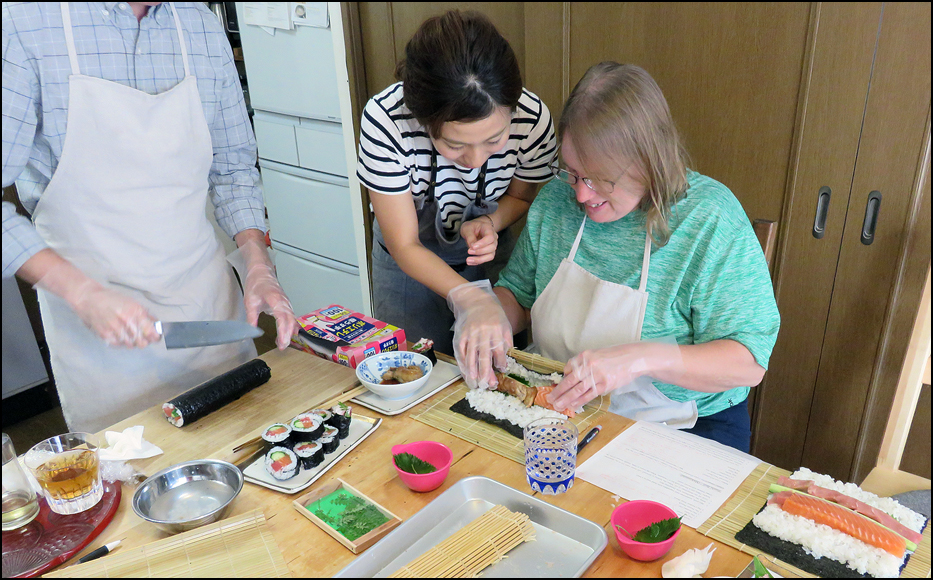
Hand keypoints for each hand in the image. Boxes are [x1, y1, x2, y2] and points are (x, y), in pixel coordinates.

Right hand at [34, 262, 159, 347]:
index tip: (155, 337)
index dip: (155, 336)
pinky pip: (118, 345)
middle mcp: (127, 321)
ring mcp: (115, 329)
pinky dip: (121, 343)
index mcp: (136, 311)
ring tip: (129, 335)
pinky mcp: (105, 334)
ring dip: (132, 342)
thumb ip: (145, 314)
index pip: (151, 331)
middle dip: (144, 341)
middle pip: (142, 342)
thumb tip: (156, 324)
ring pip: (130, 345)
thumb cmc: (111, 299)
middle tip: (143, 338)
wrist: (88, 298)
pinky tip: (120, 336)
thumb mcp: (131, 302)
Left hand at [238, 239, 298, 349]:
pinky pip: (292, 317)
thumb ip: (251, 318)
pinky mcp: (286, 305)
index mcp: (276, 299)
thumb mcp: (249, 301)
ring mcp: (287, 303)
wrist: (261, 271)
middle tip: (282, 347)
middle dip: (287, 335)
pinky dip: (291, 326)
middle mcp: (284, 302)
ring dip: (289, 332)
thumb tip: (250, 333)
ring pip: (292, 319)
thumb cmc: (256, 284)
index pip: (283, 318)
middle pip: (290, 321)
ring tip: (282, 343)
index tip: (282, 342)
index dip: (283, 331)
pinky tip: (289, 334)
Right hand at [448, 280, 512, 388]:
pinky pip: (461, 352)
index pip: (499, 348)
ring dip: (472, 371)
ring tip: (474, 384)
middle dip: (485, 372)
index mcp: (496, 330)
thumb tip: (506, 361)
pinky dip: (463, 363)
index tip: (502, 370)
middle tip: (486, 385)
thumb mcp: (505, 325)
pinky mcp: (460, 336)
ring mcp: (469, 335)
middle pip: (483, 355)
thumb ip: (506, 342)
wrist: (475, 301)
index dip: (500, 360)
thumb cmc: (493, 316)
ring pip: (470, 356)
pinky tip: (466, 373)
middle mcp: (482, 333)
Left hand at [460, 215, 497, 266]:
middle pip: (492, 247)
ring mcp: (492, 246)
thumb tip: (472, 247)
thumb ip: (470, 237)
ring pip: (491, 255)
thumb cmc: (471, 227)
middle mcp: (494, 238)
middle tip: (468, 251)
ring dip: (480, 259)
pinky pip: (486, 259)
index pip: (490, 238)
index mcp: (489, 229)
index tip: (473, 247)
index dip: (482, 243)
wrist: (475, 228)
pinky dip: (478, 262)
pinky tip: (470, 262)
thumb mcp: (467, 228)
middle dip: (480, 251)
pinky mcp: (488, 252)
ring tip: (468, 260)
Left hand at [548, 343, 676, 409]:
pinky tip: (572, 406)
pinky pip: (589, 395)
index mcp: (584, 355)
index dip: (562, 380)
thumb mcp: (597, 354)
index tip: (557, 387)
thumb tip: (572, 375)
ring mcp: (596, 375)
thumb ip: (585, 364)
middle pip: (569, 381)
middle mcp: (588, 365)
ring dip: (565, 399)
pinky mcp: (605, 385)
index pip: (568, 368)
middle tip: (549, 399)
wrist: (634, 358)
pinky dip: (579, 401)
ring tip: (557, 406)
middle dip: (558, 392)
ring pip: (577, 390)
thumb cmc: (616, 356)